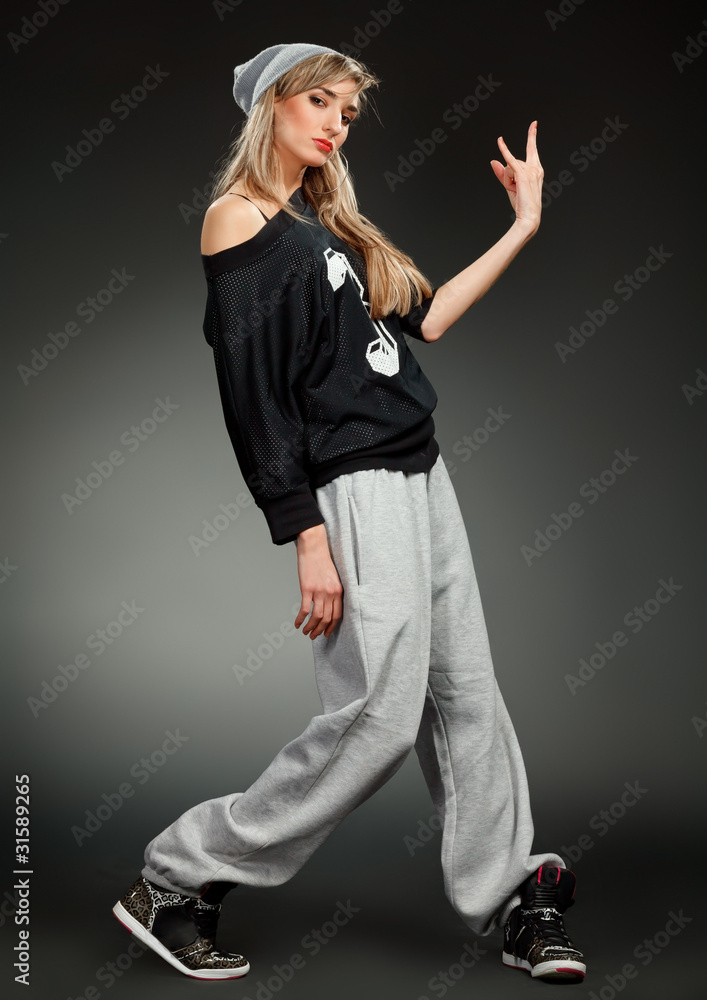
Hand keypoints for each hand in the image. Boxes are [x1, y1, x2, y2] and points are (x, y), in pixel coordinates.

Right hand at [294, 524, 343, 638]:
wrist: (314, 546)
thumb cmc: (322, 560)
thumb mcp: (332, 577)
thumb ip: (331, 591)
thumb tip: (326, 604)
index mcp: (339, 590)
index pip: (338, 615)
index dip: (332, 626)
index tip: (327, 633)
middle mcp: (331, 593)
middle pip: (327, 618)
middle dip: (320, 631)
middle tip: (313, 636)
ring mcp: (319, 591)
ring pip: (317, 617)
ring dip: (311, 628)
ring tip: (305, 632)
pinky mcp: (307, 588)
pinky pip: (305, 610)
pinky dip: (300, 619)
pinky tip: (297, 623)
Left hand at [489, 121, 543, 233]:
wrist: (529, 217)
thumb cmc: (522, 204)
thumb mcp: (511, 186)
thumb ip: (502, 173)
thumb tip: (493, 160)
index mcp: (537, 170)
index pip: (533, 149)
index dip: (532, 135)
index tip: (534, 123)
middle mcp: (536, 168)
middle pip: (514, 161)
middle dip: (509, 175)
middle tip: (515, 189)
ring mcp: (531, 170)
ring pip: (509, 166)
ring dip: (507, 179)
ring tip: (516, 190)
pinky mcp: (523, 175)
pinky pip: (510, 160)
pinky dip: (504, 151)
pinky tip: (500, 141)